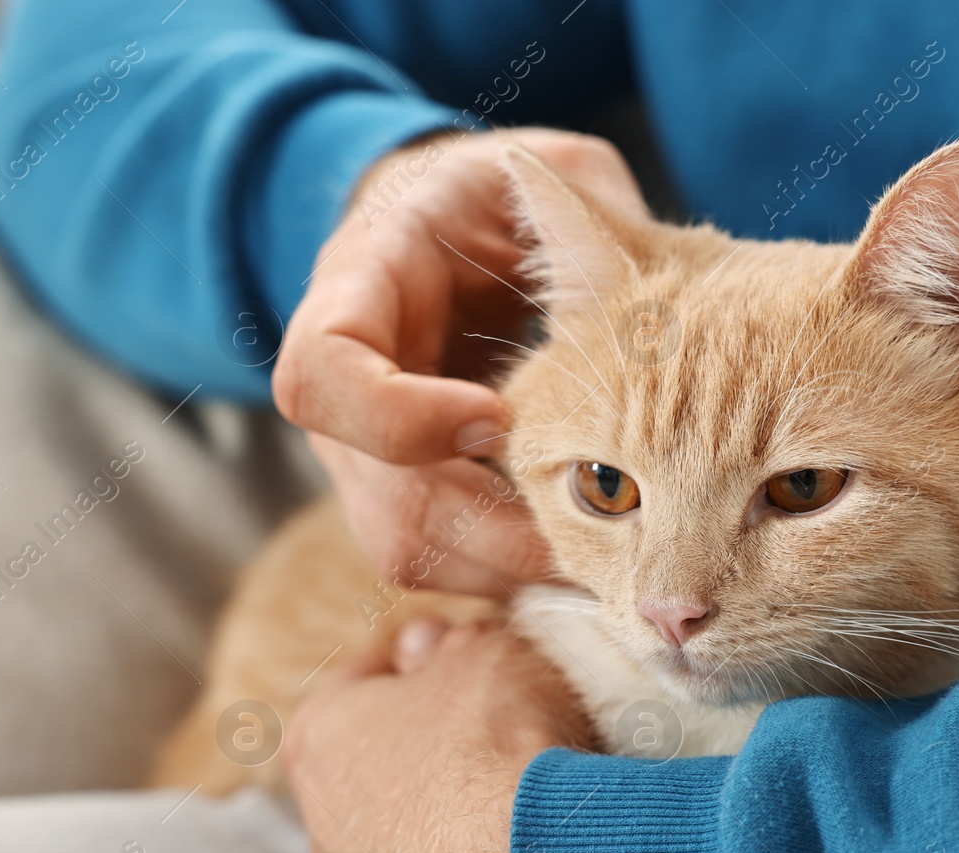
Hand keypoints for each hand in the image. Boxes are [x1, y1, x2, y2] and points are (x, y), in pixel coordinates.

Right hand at [272, 128, 644, 596]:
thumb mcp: (532, 173)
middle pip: (382, 498)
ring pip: (408, 548)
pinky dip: (511, 572)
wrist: (434, 243)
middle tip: (602, 529)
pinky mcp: (397, 500)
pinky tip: (581, 554)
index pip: (321, 376)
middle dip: (495, 524)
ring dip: (511, 562)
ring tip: (606, 554)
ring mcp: (360, 457)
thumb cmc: (482, 202)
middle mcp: (341, 394)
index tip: (497, 416)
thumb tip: (638, 280)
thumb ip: (582, 205)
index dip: (397, 418)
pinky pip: (439, 563)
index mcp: (354, 295)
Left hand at [283, 617, 596, 852]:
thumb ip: (453, 643)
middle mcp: (325, 831)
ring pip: (414, 848)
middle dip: (437, 744)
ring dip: (459, 826)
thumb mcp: (487, 654)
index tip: (463, 652)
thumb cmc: (501, 749)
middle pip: (383, 767)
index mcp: (321, 739)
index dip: (423, 656)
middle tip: (503, 727)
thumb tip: (439, 647)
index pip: (365, 676)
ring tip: (529, 805)